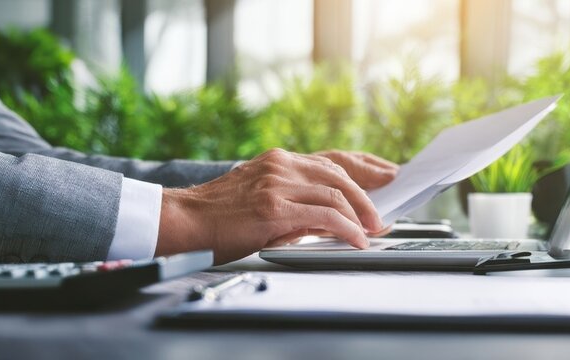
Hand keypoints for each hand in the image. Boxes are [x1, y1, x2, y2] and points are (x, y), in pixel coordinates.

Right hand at [156, 148, 385, 264]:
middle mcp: (281, 166)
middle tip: (384, 214)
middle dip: (369, 193)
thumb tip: (332, 218)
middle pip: (340, 173)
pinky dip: (346, 228)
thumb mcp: (261, 199)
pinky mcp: (274, 207)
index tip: (387, 173)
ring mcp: (278, 184)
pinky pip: (324, 216)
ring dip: (361, 214)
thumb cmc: (218, 217)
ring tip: (372, 231)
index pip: (332, 158)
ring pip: (336, 193)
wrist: (183, 221)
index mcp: (278, 160)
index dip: (364, 165)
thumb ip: (295, 202)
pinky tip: (355, 239)